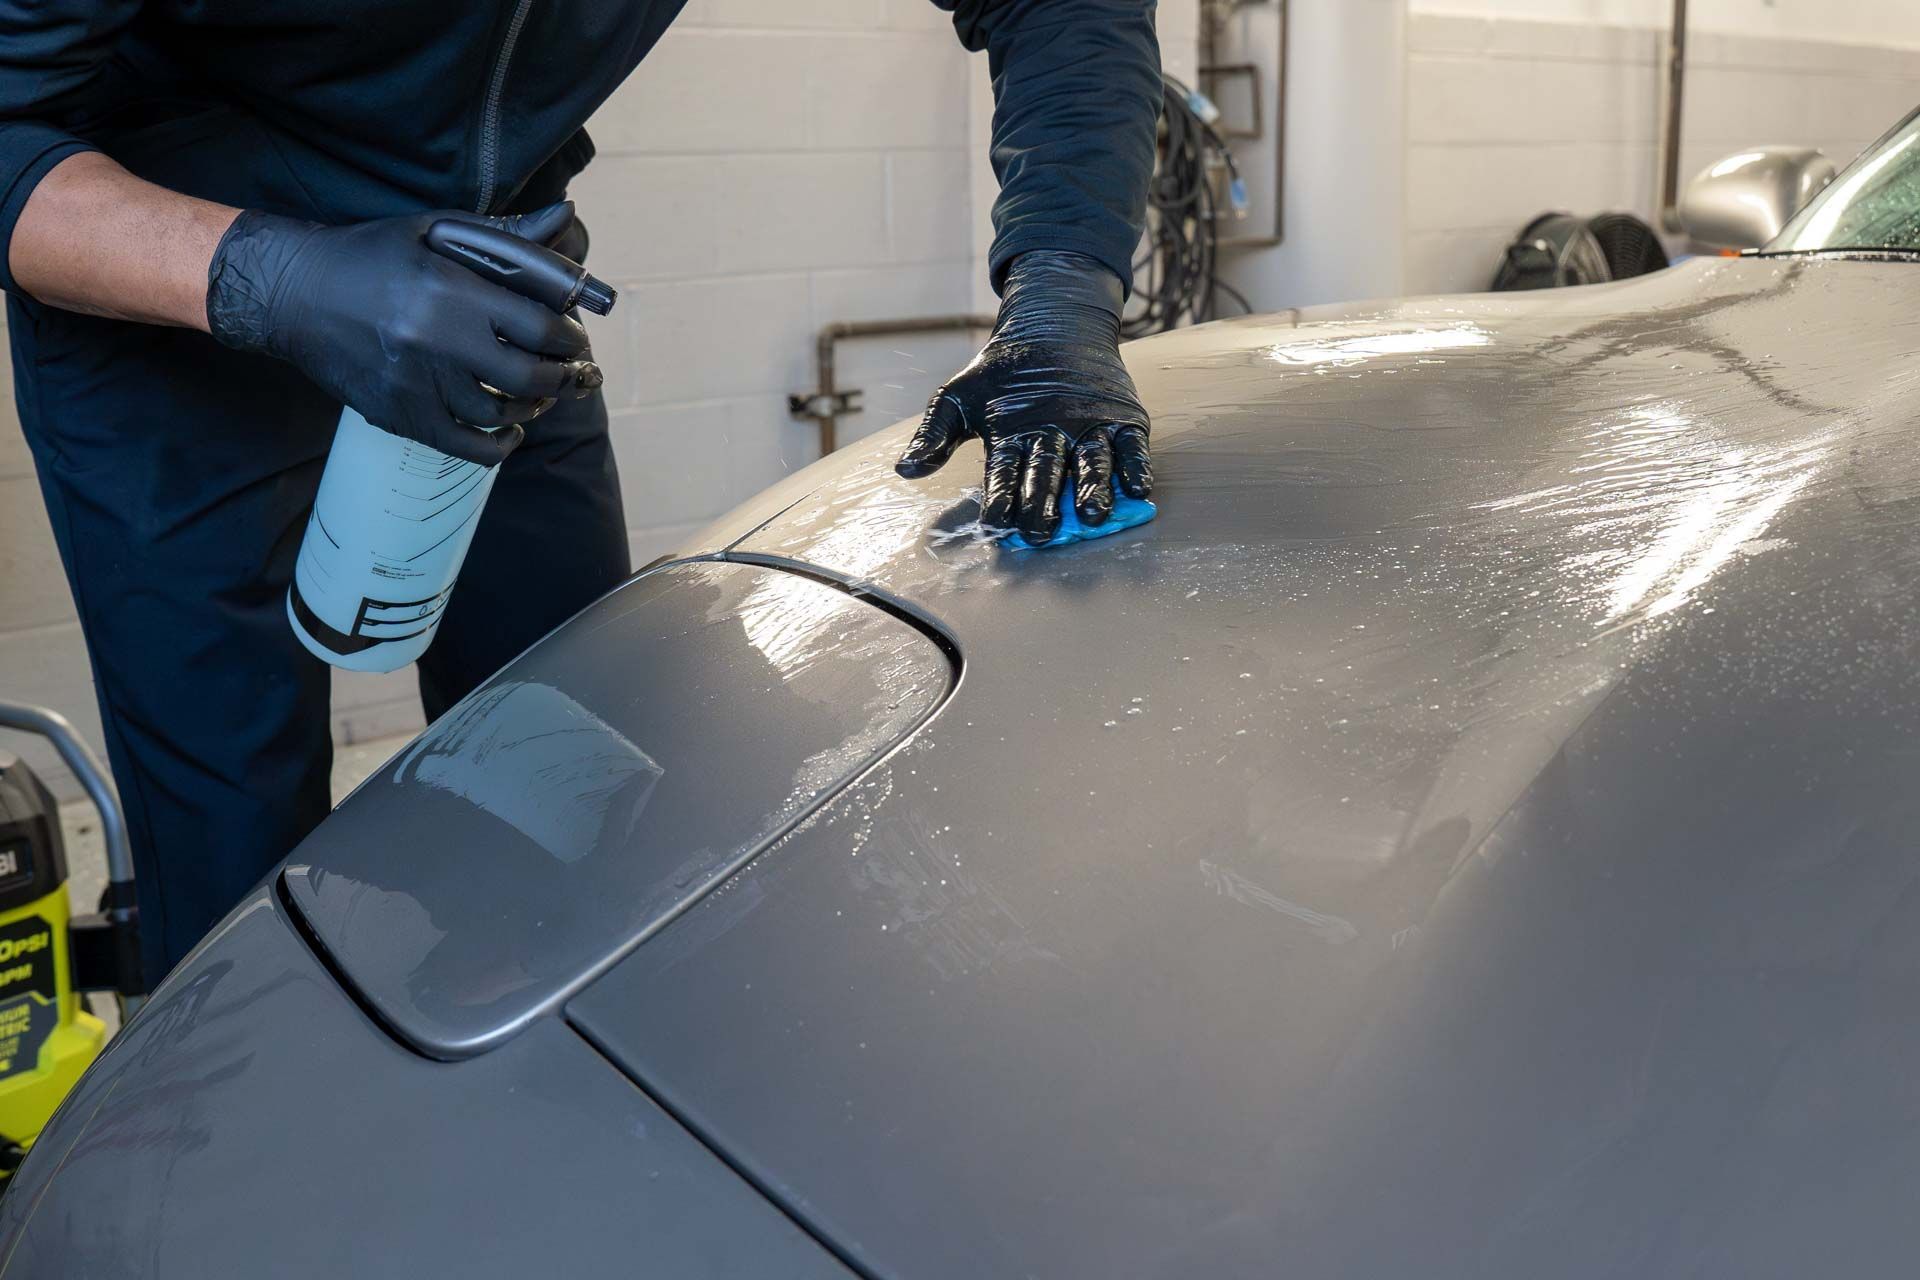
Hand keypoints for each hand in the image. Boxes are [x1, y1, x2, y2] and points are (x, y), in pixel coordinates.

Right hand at [205, 202, 596, 464]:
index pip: (538, 325)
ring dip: (535, 407)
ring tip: (542, 393)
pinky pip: (466, 447)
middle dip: (563, 376)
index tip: (574, 338)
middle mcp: (437, 340)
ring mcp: (418, 384)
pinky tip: (510, 432)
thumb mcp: (436, 232)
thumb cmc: (373, 257)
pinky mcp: (400, 415)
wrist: (294, 294)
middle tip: (573, 371)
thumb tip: (567, 213)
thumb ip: (506, 234)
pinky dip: (499, 445)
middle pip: (529, 376)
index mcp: (450, 290)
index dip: (569, 337)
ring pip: (500, 413)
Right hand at [895, 251, 1151, 545]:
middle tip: (1042, 531)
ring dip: (1094, 491)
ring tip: (1094, 514)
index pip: (1005, 478)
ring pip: (1091, 468)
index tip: (997, 522)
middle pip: (1048, 480)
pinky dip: (1134, 468)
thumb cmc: (999, 371)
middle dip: (1045, 505)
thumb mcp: (958, 396)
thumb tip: (905, 469)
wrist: (1050, 327)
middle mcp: (1053, 449)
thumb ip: (935, 434)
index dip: (1001, 499)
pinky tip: (1138, 488)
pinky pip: (1128, 449)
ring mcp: (1088, 436)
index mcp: (1013, 449)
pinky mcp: (1121, 422)